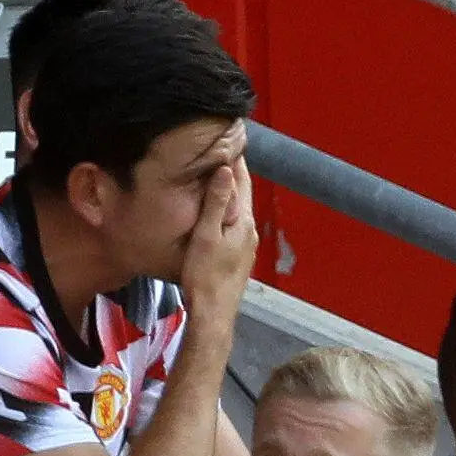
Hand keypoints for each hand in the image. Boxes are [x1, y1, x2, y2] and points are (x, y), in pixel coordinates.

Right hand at [180, 158, 257, 327]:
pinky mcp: (237, 257)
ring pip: (239, 209)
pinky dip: (226, 210)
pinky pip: (233, 224)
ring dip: (229, 192)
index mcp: (244, 222)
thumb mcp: (206, 235)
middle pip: (243, 194)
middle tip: (222, 152)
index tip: (229, 142)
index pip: (243, 181)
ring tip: (216, 176)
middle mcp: (249, 232)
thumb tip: (225, 170)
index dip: (235, 160)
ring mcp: (245, 245)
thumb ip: (217, 203)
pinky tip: (215, 211)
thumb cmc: (205, 276)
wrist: (213, 313)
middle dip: (233, 173)